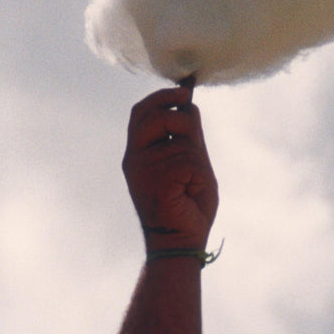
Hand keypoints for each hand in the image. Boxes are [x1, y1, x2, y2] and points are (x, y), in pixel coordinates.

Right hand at [123, 82, 218, 249]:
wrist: (181, 242)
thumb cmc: (187, 207)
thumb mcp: (191, 162)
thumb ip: (188, 135)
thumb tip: (188, 104)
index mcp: (137, 153)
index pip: (141, 113)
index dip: (161, 96)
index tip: (183, 91)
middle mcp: (135, 158)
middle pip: (158, 115)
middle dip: (181, 118)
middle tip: (193, 139)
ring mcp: (143, 169)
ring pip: (183, 141)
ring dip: (196, 160)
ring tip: (190, 184)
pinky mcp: (158, 179)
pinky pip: (189, 161)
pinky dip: (198, 176)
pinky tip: (190, 193)